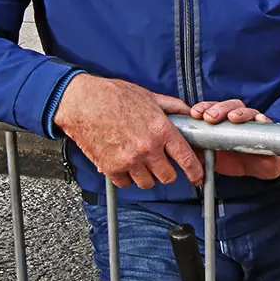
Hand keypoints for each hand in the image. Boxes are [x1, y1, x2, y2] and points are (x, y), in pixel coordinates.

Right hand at [53, 74, 202, 189]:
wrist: (82, 102)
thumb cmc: (114, 96)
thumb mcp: (150, 97)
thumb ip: (174, 108)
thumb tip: (191, 114)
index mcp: (161, 130)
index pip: (186, 159)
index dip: (195, 172)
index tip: (197, 178)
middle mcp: (147, 148)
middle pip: (168, 177)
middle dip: (168, 172)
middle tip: (162, 163)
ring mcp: (129, 160)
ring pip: (148, 183)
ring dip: (147, 175)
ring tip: (141, 160)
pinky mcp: (111, 168)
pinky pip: (126, 184)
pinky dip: (127, 177)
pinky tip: (125, 163)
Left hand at [190, 99, 279, 179]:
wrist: (257, 169)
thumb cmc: (234, 159)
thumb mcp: (212, 157)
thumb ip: (199, 151)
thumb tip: (183, 149)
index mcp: (223, 121)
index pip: (213, 108)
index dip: (204, 108)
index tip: (195, 113)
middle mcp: (238, 118)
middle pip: (229, 105)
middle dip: (218, 109)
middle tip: (210, 117)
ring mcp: (253, 122)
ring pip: (246, 111)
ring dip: (238, 112)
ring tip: (232, 118)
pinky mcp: (267, 130)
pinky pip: (265, 121)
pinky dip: (261, 120)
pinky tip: (258, 120)